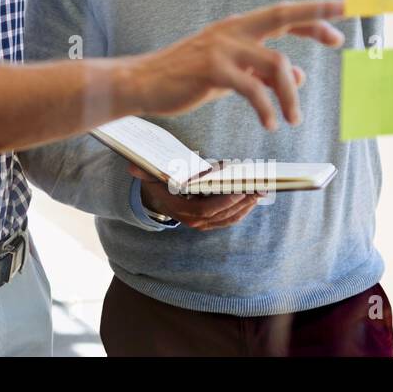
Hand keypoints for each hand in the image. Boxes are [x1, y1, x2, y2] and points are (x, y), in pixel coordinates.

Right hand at [126, 0, 344, 131]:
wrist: (142, 82)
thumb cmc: (185, 78)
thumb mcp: (229, 73)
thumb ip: (261, 72)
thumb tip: (299, 78)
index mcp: (237, 27)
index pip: (283, 14)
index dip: (314, 14)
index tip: (343, 15)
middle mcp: (232, 30)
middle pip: (283, 15)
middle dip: (317, 20)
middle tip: (342, 36)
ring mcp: (221, 46)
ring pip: (276, 63)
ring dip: (291, 95)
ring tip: (294, 119)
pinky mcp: (211, 69)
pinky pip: (252, 88)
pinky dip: (267, 108)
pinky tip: (271, 124)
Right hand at [129, 162, 264, 230]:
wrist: (157, 198)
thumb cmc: (157, 182)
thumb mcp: (149, 175)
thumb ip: (143, 171)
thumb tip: (132, 167)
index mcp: (180, 210)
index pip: (205, 210)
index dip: (224, 201)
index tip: (239, 189)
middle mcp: (193, 221)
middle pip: (223, 215)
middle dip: (242, 201)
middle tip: (259, 188)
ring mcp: (203, 224)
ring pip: (230, 218)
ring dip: (247, 206)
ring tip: (260, 192)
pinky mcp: (211, 222)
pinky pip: (230, 219)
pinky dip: (243, 210)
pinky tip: (253, 199)